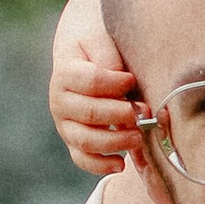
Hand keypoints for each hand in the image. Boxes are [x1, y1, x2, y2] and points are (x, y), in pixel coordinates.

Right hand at [50, 0, 145, 173]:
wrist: (81, 52)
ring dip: (115, 142)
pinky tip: (121, 164)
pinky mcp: (73, 140)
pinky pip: (82, 159)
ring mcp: (65, 124)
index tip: (132, 80)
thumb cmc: (97, 44)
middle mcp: (59, 101)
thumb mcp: (100, 37)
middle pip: (89, 114)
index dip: (114, 84)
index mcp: (65, 73)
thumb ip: (107, 54)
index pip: (91, 82)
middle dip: (120, 116)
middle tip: (144, 113)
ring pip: (85, 140)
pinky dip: (100, 165)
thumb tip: (118, 77)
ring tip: (138, 136)